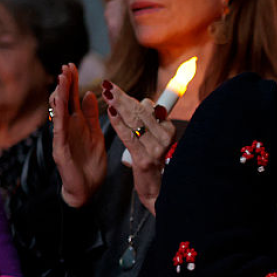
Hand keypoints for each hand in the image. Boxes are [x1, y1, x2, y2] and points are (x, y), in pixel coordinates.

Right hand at [51, 63, 107, 207]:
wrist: (87, 188)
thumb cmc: (90, 163)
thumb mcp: (96, 135)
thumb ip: (92, 116)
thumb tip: (90, 94)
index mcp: (78, 123)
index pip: (72, 98)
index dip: (72, 82)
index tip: (73, 66)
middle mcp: (68, 128)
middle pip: (64, 101)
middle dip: (65, 83)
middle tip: (66, 66)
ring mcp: (62, 138)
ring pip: (59, 113)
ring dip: (59, 96)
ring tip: (61, 80)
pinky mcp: (61, 150)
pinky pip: (59, 132)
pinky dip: (58, 118)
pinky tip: (58, 106)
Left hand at [102, 80, 176, 214]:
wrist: (157, 191)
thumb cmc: (154, 164)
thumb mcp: (156, 142)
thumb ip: (151, 123)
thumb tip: (145, 103)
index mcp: (169, 131)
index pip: (149, 109)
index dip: (131, 97)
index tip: (116, 89)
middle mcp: (165, 137)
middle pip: (141, 112)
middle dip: (122, 97)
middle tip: (107, 85)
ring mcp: (156, 148)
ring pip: (135, 121)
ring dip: (119, 105)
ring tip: (106, 93)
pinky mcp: (144, 158)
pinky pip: (129, 136)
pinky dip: (118, 123)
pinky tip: (110, 112)